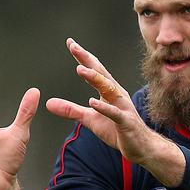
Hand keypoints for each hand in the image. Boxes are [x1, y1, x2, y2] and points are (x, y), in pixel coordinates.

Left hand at [46, 38, 184, 185]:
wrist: (140, 146)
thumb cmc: (116, 130)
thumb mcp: (89, 119)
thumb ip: (70, 110)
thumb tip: (48, 103)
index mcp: (108, 90)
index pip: (94, 69)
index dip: (82, 56)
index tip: (70, 43)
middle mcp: (116, 94)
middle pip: (100, 73)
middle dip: (87, 59)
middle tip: (74, 47)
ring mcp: (122, 107)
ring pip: (108, 89)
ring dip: (95, 79)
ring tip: (80, 69)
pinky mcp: (125, 122)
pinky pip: (114, 113)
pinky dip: (104, 107)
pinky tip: (92, 101)